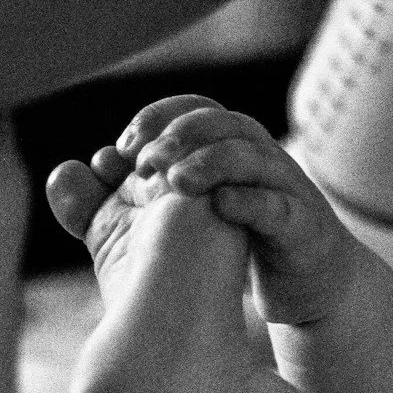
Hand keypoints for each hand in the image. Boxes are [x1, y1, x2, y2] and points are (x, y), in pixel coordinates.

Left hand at [100, 94, 373, 325]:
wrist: (308, 284)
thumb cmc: (240, 243)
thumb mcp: (184, 216)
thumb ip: (125, 198)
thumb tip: (84, 166)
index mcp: (229, 146)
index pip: (194, 109)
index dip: (158, 118)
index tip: (122, 147)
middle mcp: (259, 156)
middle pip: (222, 124)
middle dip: (180, 135)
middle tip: (142, 160)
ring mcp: (285, 188)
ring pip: (251, 157)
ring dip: (212, 162)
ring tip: (174, 181)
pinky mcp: (303, 225)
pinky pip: (278, 206)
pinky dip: (251, 202)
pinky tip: (220, 206)